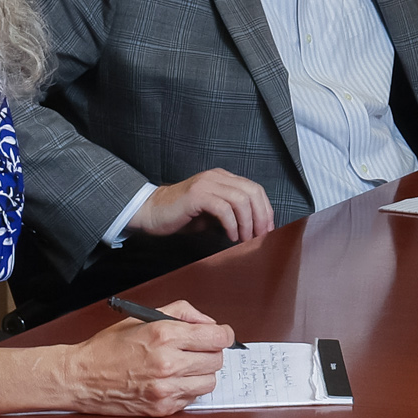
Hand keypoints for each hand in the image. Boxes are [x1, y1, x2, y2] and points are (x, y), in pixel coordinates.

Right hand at [64, 304, 231, 415]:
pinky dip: (187, 389)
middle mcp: (168, 363)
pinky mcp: (163, 408)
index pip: (217, 337)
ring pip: (209, 382)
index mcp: (164, 335)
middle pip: (217, 360)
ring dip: (201, 373)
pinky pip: (192, 398)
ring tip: (183, 367)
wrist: (82, 377)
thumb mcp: (143, 317)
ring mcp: (166, 388)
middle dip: (211, 353)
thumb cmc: (108, 347)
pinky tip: (170, 381)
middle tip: (197, 350)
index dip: (223, 334)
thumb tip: (208, 323)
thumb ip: (181, 313)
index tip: (220, 335)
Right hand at [133, 168, 275, 246]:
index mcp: (222, 178)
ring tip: (245, 239)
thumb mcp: (212, 214)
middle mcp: (216, 177)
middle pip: (252, 192)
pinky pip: (224, 209)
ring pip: (241, 200)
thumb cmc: (180, 215)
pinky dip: (232, 225)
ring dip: (247, 223)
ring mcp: (206, 184)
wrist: (151, 212)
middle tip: (261, 237)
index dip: (265, 210)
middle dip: (261, 217)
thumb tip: (254, 229)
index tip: (267, 230)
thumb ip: (231, 215)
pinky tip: (230, 237)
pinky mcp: (197, 195)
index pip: (254, 189)